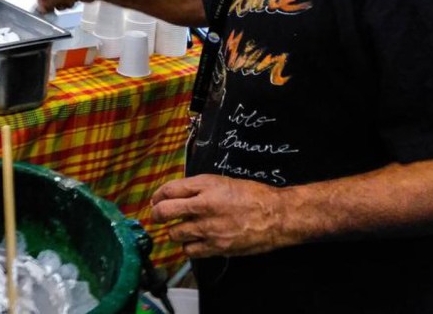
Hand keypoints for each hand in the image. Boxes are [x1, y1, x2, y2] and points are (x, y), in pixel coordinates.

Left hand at [150, 174, 287, 257]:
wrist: (277, 216)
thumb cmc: (253, 196)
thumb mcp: (223, 181)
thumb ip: (199, 187)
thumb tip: (178, 195)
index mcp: (206, 186)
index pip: (169, 190)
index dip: (158, 196)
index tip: (157, 200)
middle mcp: (204, 206)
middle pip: (164, 212)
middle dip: (156, 215)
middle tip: (158, 216)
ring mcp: (209, 228)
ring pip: (174, 234)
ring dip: (175, 232)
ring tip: (181, 229)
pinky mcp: (216, 247)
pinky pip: (189, 251)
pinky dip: (188, 247)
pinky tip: (194, 242)